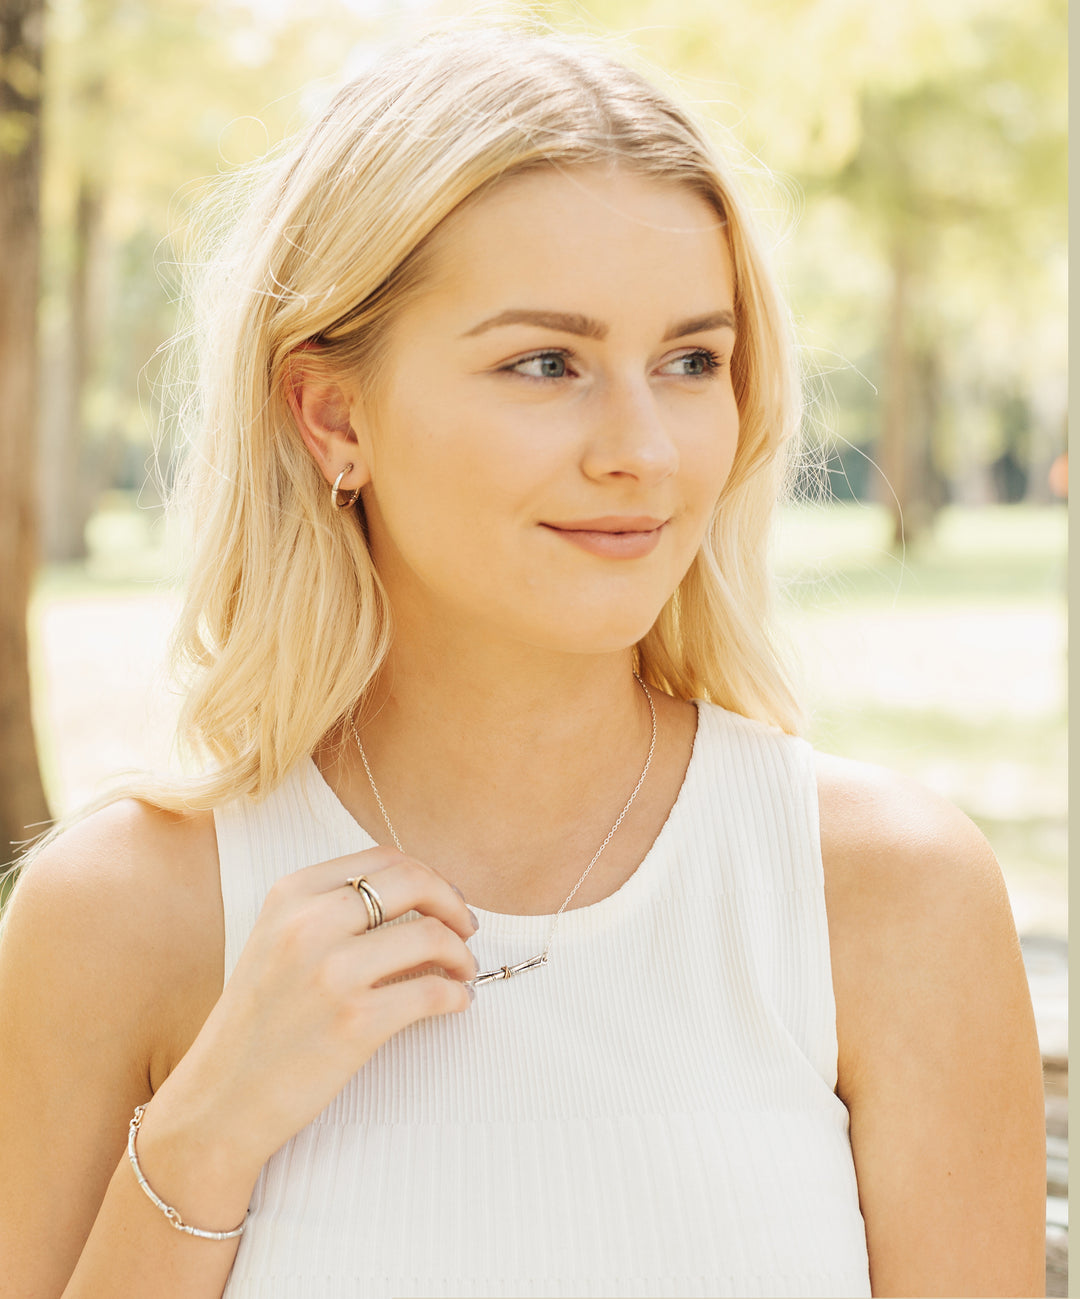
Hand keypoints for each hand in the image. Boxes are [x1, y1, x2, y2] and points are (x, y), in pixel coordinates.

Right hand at [139, 848, 477, 1195]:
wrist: (219, 1101)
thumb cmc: (257, 1024)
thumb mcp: (277, 942)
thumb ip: (333, 912)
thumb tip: (421, 902)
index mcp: (291, 895)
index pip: (383, 859)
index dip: (427, 875)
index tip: (444, 900)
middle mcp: (310, 924)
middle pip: (413, 883)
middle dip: (453, 903)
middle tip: (467, 928)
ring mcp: (332, 972)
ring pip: (431, 936)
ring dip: (462, 953)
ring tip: (464, 971)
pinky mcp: (354, 1022)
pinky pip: (433, 992)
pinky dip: (458, 994)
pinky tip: (458, 1002)